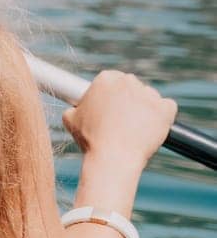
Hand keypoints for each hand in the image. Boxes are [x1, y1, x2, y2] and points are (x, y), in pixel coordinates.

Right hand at [62, 70, 176, 168]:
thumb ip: (74, 107)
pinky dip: (163, 116)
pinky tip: (152, 127)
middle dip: (128, 100)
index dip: (110, 96)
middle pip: (131, 86)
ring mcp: (149, 94)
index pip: (112, 80)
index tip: (109, 109)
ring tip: (134, 130)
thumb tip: (75, 107)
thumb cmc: (91, 140)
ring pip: (149, 97)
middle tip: (121, 120)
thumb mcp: (70, 120)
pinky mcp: (166, 108)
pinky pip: (168, 107)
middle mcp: (129, 81)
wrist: (113, 158)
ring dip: (145, 109)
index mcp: (106, 78)